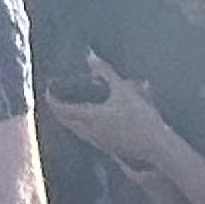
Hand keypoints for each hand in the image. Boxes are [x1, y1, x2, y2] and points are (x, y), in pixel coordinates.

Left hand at [46, 57, 162, 170]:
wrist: (156, 145)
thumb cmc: (140, 117)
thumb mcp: (122, 89)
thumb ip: (105, 71)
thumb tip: (90, 55)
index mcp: (90, 116)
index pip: (62, 109)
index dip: (52, 100)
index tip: (48, 91)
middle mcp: (89, 131)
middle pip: (66, 121)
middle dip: (57, 111)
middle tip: (54, 100)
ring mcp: (98, 142)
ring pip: (76, 131)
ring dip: (69, 121)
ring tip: (68, 112)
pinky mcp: (108, 149)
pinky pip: (87, 138)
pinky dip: (81, 129)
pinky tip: (89, 127)